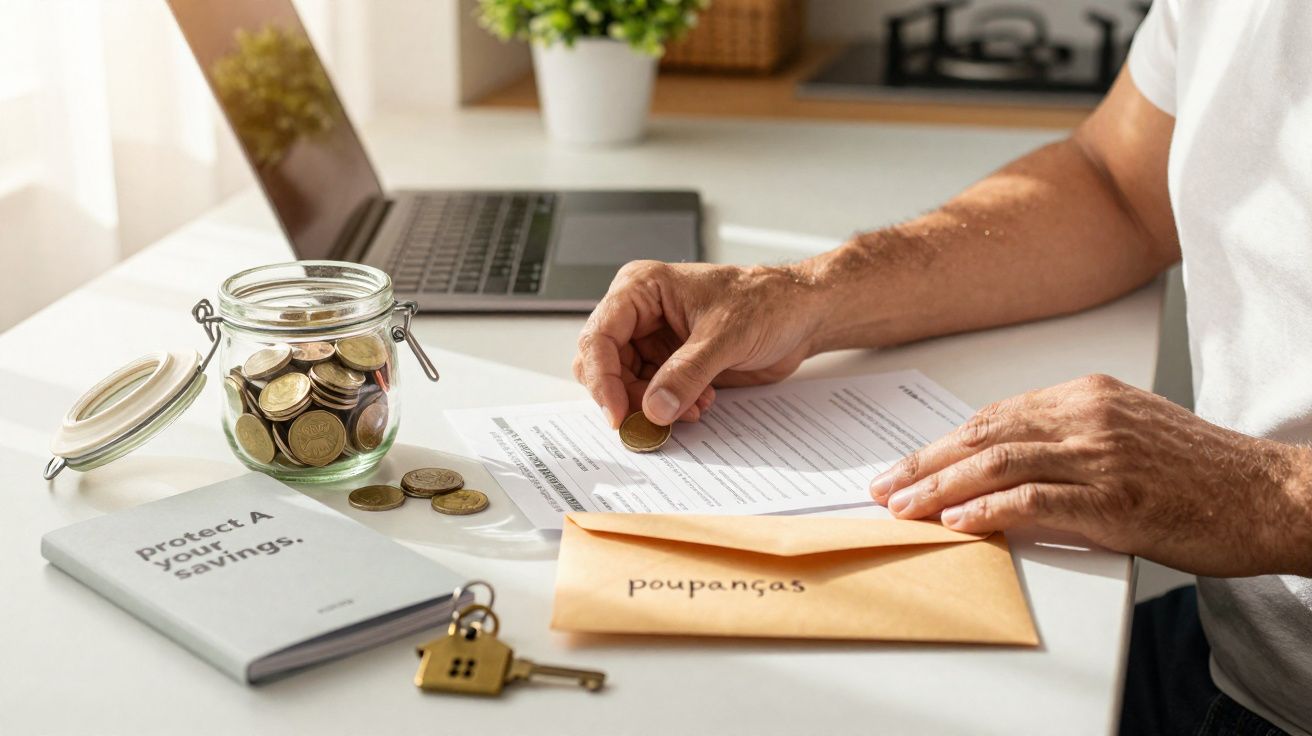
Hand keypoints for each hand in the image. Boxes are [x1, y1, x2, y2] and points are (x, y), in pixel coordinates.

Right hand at [573, 260, 820, 427]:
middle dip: (628, 397)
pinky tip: (699, 404)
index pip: (600, 336)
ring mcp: (654, 340)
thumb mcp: (726, 336)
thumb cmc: (767, 302)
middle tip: (652, 422)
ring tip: (690, 409)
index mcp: (642, 289)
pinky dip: (669, 408)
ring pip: (626, 385)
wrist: (800, 315)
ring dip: (652, 406)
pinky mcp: (671, 363)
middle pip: (605, 366)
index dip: (603, 379)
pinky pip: (652, 394)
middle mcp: (641, 314)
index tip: (618, 414)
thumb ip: (687, 373)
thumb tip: (654, 408)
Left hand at [870, 374, 1311, 576]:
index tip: (908, 463)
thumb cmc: (1203, 472)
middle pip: (983, 435)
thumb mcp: (1131, 432)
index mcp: (1087, 395)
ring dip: (940, 488)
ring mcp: (1101, 454)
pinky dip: (988, 510)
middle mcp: (1087, 415)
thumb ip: (1071, 439)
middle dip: (925, 463)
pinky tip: (956, 522)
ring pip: (998, 464)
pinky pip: (1035, 500)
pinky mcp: (1115, 498)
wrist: (1271, 494)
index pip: (994, 416)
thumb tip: (1007, 466)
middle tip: (884, 486)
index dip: (944, 443)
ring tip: (901, 507)